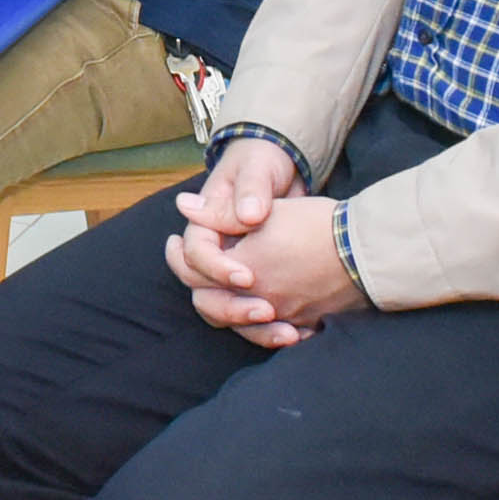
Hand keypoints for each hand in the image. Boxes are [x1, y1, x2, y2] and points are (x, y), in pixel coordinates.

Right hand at [171, 133, 300, 331]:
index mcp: (206, 226)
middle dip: (233, 309)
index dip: (218, 268)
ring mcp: (235, 275)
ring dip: (256, 329)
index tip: (247, 275)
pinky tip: (301, 335)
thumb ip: (248, 192)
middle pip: (206, 296)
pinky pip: (257, 323)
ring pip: (231, 315)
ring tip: (290, 333)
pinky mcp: (257, 288)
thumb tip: (243, 212)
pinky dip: (275, 332)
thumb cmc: (264, 164)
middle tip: (266, 310)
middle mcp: (216, 255)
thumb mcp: (257, 172)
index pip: (197, 256)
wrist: (288, 170)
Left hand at [176, 191, 361, 343]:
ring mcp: (282, 316)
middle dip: (203, 288)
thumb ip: (220, 213)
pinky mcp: (304, 324)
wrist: (366, 249)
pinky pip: (275, 334)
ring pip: (241, 326)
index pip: (193, 271)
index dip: (180, 257)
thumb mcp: (266, 212)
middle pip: (212, 306)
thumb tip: (183, 207)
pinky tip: (267, 316)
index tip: (177, 244)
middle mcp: (257, 299)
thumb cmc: (316, 225)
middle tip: (197, 272)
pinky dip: (266, 328)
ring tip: (230, 295)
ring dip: (231, 312)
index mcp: (241, 270)